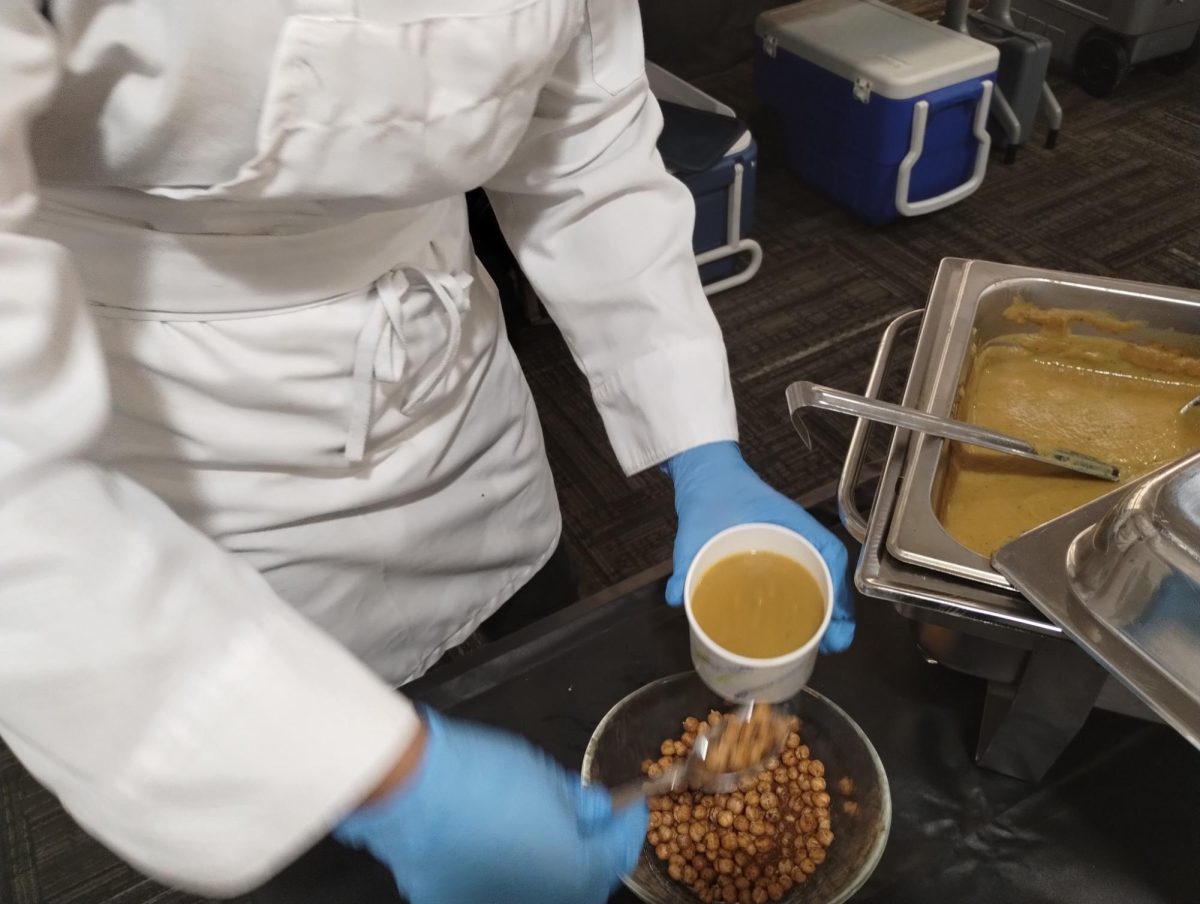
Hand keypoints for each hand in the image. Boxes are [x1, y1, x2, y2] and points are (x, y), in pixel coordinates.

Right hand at [333, 709, 646, 903]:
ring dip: (549, 865)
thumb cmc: (484, 776)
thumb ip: (580, 804)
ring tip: (540, 827)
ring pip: (538, 892)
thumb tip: (595, 811)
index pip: (617, 854)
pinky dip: (505, 871)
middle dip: (591, 852)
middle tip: (590, 818)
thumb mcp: (547, 777)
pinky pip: (493, 889)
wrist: (412, 789)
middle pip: (582, 884)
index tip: (631, 806)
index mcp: (575, 875)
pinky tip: (497, 841)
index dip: (628, 826)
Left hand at [664, 441, 853, 652]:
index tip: (835, 636)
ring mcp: (790, 546)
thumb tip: (676, 598)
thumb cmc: (712, 496)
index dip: (838, 602)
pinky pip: (800, 580)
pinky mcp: (776, 554)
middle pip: (829, 579)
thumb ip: (686, 561)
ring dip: (819, 612)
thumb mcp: (697, 529)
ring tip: (811, 645)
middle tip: (824, 648)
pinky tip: (791, 628)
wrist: (705, 476)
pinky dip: (803, 603)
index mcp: (792, 527)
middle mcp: (798, 538)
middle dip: (832, 616)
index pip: (830, 560)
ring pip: (818, 582)